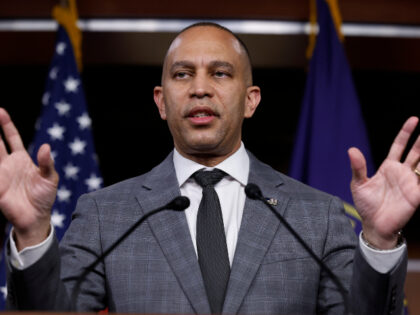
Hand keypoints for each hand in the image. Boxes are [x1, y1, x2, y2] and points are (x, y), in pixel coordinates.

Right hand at [0, 108, 57, 249]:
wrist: (36, 217)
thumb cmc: (44, 197)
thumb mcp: (50, 178)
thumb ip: (47, 163)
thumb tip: (46, 146)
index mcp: (22, 159)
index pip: (12, 138)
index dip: (6, 125)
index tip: (1, 111)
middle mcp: (8, 164)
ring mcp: (0, 175)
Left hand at [348, 117, 419, 248]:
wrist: (373, 225)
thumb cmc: (366, 205)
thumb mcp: (358, 184)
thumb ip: (358, 167)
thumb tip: (351, 149)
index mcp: (388, 167)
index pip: (399, 146)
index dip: (406, 133)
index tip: (414, 120)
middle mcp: (402, 173)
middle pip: (416, 152)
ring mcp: (411, 183)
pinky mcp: (416, 195)